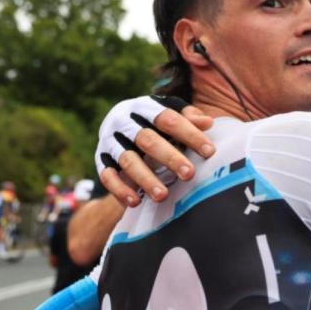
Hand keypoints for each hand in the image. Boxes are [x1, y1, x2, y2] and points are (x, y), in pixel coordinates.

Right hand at [95, 96, 214, 206]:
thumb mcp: (171, 117)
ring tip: (162, 195)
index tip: (210, 152)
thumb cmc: (155, 124)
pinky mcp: (100, 160)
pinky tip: (135, 202)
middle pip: (147, 139)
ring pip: (127, 159)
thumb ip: (188, 119)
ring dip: (145, 178)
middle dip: (170, 157)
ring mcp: (110, 141)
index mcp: (143, 107)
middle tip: (189, 174)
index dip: (189, 134)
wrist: (119, 131)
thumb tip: (207, 123)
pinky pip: (107, 176)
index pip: (168, 119)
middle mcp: (123, 122)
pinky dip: (120, 189)